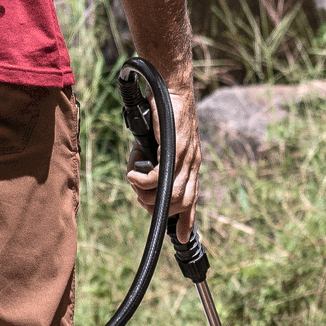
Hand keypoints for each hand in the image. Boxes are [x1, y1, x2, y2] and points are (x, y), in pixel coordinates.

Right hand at [126, 77, 199, 226]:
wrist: (170, 87)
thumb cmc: (163, 111)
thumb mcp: (162, 141)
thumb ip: (156, 159)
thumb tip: (140, 173)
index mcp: (191, 164)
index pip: (192, 199)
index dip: (187, 221)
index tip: (181, 238)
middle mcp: (192, 163)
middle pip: (181, 203)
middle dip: (156, 208)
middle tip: (139, 196)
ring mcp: (185, 157)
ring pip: (170, 194)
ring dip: (147, 194)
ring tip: (134, 182)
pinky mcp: (175, 149)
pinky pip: (158, 178)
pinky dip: (142, 180)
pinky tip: (133, 171)